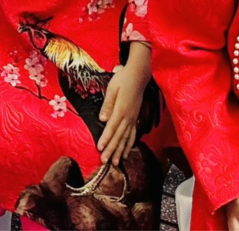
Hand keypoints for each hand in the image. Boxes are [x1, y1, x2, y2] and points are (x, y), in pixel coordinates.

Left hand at [96, 44, 151, 161]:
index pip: (112, 127)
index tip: (100, 149)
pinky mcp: (135, 118)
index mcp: (121, 110)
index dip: (106, 139)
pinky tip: (126, 152)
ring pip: (126, 138)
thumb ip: (107, 104)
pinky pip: (132, 134)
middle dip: (111, 150)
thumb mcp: (112, 89)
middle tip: (104, 162)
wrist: (138, 75)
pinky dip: (129, 145)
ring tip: (115, 163)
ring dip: (120, 151)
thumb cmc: (123, 80)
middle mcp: (128, 117)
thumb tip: (102, 118)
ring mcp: (133, 119)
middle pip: (119, 136)